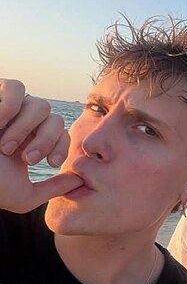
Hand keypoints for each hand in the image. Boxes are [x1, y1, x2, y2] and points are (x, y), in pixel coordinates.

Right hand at [0, 79, 81, 212]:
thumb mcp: (23, 195)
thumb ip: (54, 189)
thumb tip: (81, 181)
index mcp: (31, 141)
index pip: (62, 134)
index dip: (63, 147)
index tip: (51, 164)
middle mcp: (22, 122)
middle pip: (56, 119)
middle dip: (46, 141)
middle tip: (27, 159)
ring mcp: (8, 107)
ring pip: (41, 105)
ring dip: (26, 129)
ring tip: (5, 147)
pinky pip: (16, 88)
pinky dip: (12, 105)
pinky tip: (0, 123)